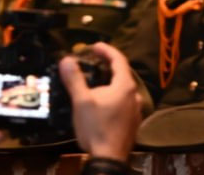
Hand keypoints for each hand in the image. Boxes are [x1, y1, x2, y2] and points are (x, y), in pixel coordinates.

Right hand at [61, 43, 140, 160]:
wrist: (110, 157)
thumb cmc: (96, 127)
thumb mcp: (81, 101)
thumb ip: (75, 80)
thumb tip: (67, 60)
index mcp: (125, 86)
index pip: (118, 59)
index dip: (106, 50)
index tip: (94, 46)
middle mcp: (135, 94)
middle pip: (122, 74)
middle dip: (107, 66)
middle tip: (92, 62)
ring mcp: (136, 109)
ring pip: (123, 89)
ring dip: (110, 82)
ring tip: (95, 82)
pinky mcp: (133, 121)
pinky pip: (124, 102)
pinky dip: (113, 96)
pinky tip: (103, 103)